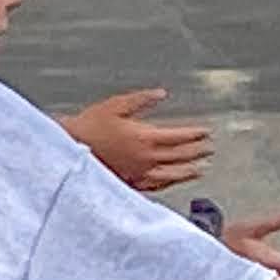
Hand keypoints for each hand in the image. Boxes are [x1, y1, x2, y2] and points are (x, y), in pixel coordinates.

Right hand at [65, 87, 211, 190]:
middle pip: (179, 156)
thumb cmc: (90, 126)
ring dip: (188, 171)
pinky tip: (173, 181)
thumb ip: (142, 99)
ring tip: (200, 169)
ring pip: (171, 174)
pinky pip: (156, 186)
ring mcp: (139, 173)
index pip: (179, 137)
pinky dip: (169, 183)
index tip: (206, 133)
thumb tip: (161, 93)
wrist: (70, 150)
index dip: (195, 135)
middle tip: (209, 148)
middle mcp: (146, 158)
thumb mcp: (116, 105)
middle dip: (197, 151)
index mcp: (145, 137)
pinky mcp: (130, 184)